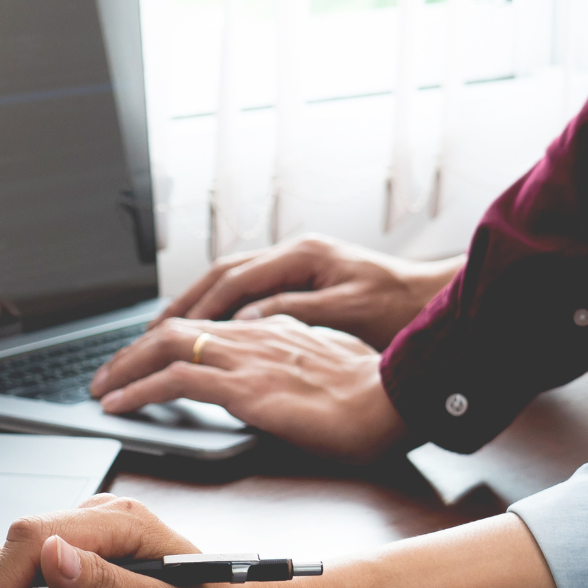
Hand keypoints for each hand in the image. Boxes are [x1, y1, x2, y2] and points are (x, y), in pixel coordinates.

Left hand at [87, 315, 408, 461]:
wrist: (395, 401)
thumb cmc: (375, 395)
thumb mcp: (330, 370)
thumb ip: (299, 367)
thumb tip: (283, 381)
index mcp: (274, 329)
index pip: (206, 327)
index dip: (166, 342)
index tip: (144, 359)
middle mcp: (254, 334)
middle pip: (176, 328)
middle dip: (132, 352)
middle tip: (107, 375)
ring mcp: (247, 357)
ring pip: (166, 346)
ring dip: (125, 368)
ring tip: (101, 389)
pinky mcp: (245, 387)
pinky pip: (176, 380)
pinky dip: (139, 389)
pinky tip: (119, 405)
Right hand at [156, 234, 462, 349]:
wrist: (438, 302)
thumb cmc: (402, 308)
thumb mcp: (347, 313)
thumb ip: (293, 312)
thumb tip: (246, 319)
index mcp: (304, 255)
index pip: (233, 280)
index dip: (197, 310)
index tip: (168, 334)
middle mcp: (297, 253)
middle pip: (223, 274)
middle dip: (184, 305)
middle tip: (150, 334)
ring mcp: (301, 265)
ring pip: (234, 281)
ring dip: (200, 307)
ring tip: (168, 334)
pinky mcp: (308, 282)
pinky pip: (252, 292)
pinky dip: (225, 311)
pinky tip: (212, 332)